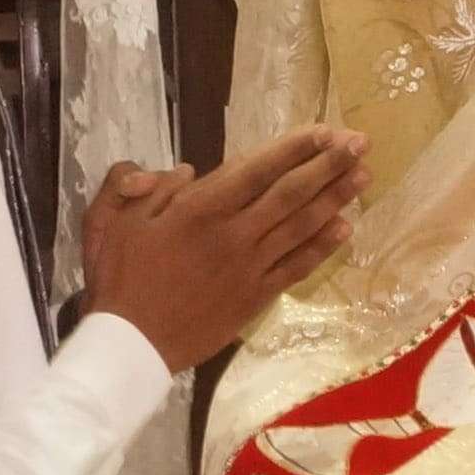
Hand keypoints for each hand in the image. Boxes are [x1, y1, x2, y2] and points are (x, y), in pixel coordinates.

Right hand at [80, 128, 367, 370]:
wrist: (129, 345)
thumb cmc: (119, 278)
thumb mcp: (111, 220)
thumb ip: (139, 184)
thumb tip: (183, 170)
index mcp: (199, 209)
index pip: (258, 169)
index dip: (295, 148)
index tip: (325, 130)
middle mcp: (233, 234)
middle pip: (290, 193)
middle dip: (328, 165)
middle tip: (361, 143)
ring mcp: (249, 268)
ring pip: (301, 227)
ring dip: (336, 199)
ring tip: (364, 176)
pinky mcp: (255, 297)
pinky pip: (297, 267)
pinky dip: (322, 247)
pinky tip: (345, 229)